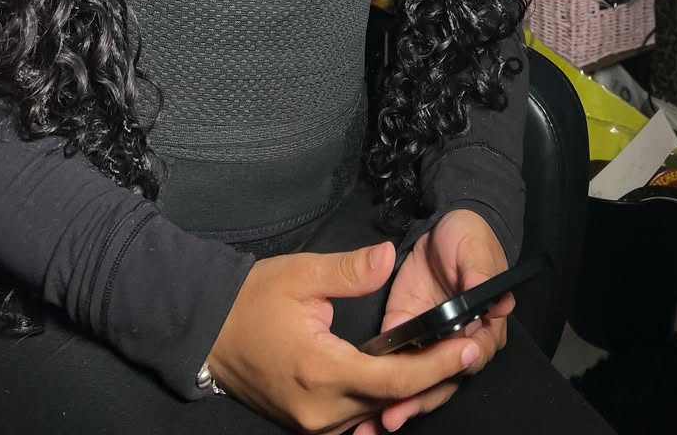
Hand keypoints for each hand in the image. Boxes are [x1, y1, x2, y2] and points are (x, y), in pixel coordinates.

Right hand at [207, 241, 482, 432]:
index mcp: (323, 371)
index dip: (436, 366)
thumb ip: (349, 271)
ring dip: (407, 391)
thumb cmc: (253, 299)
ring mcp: (313, 425)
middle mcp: (322, 410)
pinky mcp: (308, 426)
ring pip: (375, 414)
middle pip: (391, 401)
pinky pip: (355, 421)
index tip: (469, 349)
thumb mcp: (301, 275)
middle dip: (431, 378)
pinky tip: (400, 379)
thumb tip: (389, 257)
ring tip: (442, 361)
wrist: (207, 332)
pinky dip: (380, 402)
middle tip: (468, 349)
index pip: (394, 379)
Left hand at [353, 210, 512, 434]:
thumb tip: (486, 294)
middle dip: (421, 398)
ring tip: (380, 420)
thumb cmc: (467, 237)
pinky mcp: (404, 334)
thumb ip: (479, 270)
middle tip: (395, 412)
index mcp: (483, 326)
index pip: (473, 355)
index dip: (455, 368)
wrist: (441, 227)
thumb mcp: (475, 247)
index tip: (436, 376)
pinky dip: (383, 388)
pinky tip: (366, 409)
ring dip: (402, 403)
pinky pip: (396, 366)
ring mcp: (430, 343)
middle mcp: (458, 343)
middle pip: (444, 379)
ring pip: (420, 382)